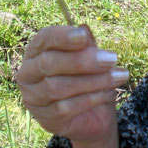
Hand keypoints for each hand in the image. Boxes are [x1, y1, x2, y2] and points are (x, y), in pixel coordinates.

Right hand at [16, 25, 125, 147]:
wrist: (93, 115)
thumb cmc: (88, 77)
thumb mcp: (91, 57)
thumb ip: (85, 45)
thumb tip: (84, 28)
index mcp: (36, 51)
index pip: (44, 39)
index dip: (62, 36)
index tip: (83, 36)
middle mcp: (28, 73)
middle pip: (49, 63)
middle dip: (82, 60)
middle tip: (111, 59)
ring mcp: (34, 98)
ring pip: (58, 87)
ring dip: (93, 81)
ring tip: (119, 76)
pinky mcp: (46, 119)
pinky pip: (66, 107)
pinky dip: (91, 98)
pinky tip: (109, 92)